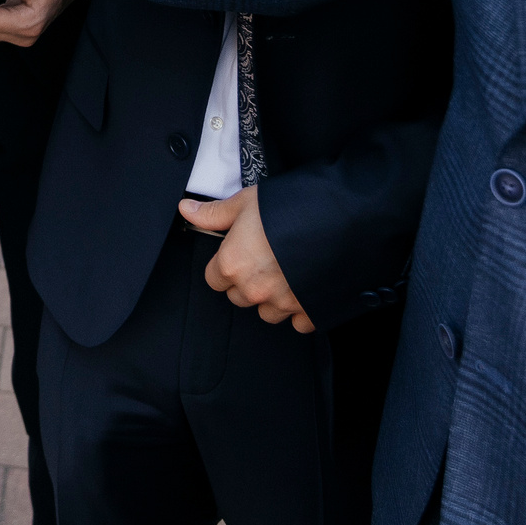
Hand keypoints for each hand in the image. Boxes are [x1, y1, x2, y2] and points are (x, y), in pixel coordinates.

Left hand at [178, 188, 313, 332]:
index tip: (239, 253)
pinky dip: (301, 310)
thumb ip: (214, 213)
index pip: (214, 279)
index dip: (225, 265)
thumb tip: (186, 210)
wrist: (338, 220)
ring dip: (272, 298)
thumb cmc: (289, 208)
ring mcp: (281, 303)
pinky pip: (298, 322)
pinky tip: (305, 287)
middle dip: (248, 281)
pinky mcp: (308, 311)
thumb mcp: (246, 202)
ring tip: (286, 272)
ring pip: (267, 312)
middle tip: (265, 258)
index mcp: (232, 264)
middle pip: (239, 296)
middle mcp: (253, 289)